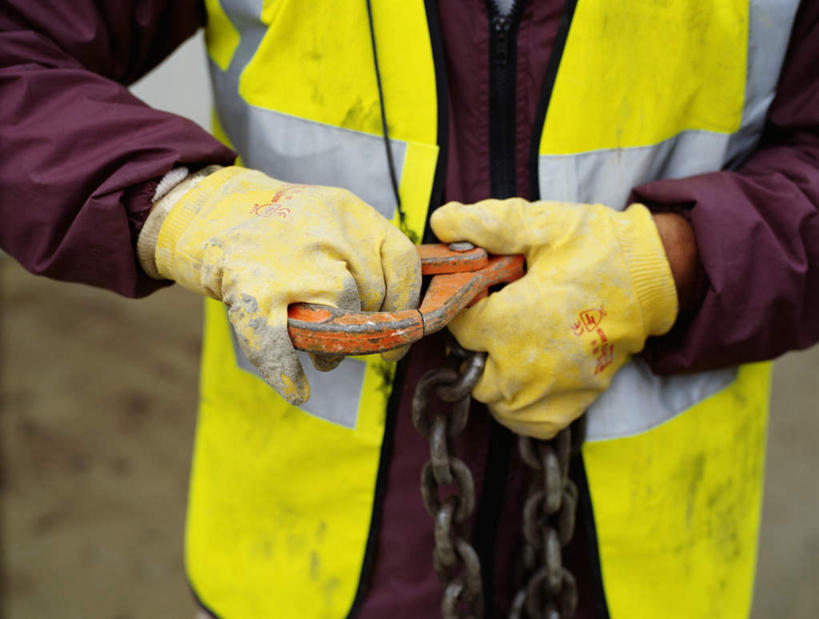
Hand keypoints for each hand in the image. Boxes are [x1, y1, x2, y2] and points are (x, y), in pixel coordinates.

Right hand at [138, 166, 419, 404]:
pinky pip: (279, 344)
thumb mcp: (329, 217)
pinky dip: (287, 373)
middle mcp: (325, 232)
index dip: (407, 303)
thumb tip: (404, 312)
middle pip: (369, 297)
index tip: (401, 330)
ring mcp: (289, 261)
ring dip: (332, 352)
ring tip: (323, 356)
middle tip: (347, 341)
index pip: (401, 261)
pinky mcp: (251, 289)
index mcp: (350, 212)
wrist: (207, 208)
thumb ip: (365, 251)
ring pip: (334, 323)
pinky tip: (298, 391)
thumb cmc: (280, 227)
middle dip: (362, 329)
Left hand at [430, 198, 677, 438]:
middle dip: (473, 343)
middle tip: (493, 317)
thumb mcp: (541, 225)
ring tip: (506, 347)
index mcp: (512, 324)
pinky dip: (519, 409)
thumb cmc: (596, 249)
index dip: (464, 306)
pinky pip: (529, 423)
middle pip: (471, 368)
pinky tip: (524, 379)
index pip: (459, 326)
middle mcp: (527, 366)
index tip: (480, 292)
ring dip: (492, 377)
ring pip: (495, 402)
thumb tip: (440, 221)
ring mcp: (552, 389)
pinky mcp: (575, 400)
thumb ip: (487, 224)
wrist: (653, 276)